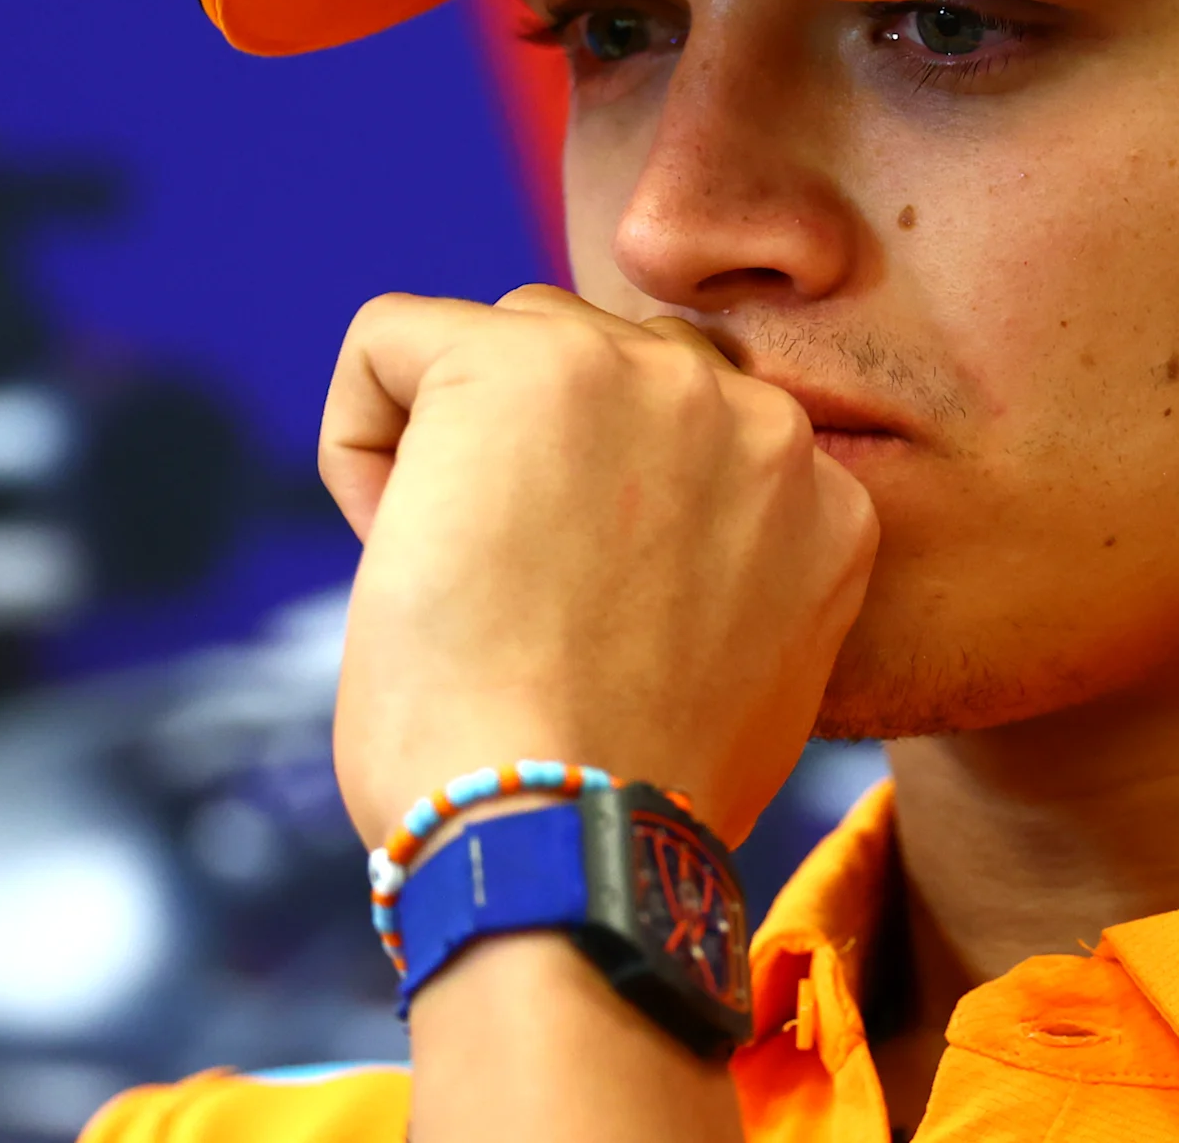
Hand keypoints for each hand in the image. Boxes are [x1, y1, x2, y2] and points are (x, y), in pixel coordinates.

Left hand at [322, 285, 878, 847]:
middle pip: (606, 364)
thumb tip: (635, 549)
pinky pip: (392, 336)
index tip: (581, 622)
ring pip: (509, 337)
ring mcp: (646, 376)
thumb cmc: (622, 799)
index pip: (690, 434)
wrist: (570, 842)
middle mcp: (753, 415)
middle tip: (513, 601)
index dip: (608, 523)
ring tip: (456, 574)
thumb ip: (722, 571)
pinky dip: (359, 430)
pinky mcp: (521, 364)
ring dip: (461, 440)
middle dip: (539, 461)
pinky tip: (386, 539)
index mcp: (820, 493)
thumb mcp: (738, 669)